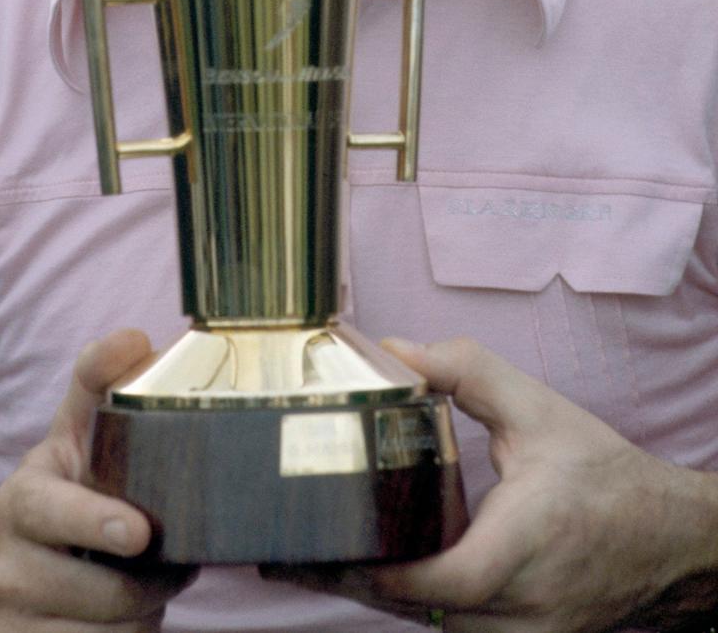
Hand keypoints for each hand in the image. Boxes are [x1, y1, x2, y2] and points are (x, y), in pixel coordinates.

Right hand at [0, 328, 196, 630]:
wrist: (16, 574)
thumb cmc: (71, 493)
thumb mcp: (79, 437)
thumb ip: (101, 382)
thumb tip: (135, 338)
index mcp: (25, 492)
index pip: (55, 501)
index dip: (95, 516)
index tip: (137, 529)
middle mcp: (6, 553)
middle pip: (95, 576)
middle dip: (139, 573)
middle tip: (163, 556)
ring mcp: (10, 610)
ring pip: (103, 625)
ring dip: (142, 611)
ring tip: (150, 586)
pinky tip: (123, 623)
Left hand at [267, 337, 717, 632]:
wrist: (667, 539)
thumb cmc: (604, 476)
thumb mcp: (538, 409)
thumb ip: (467, 371)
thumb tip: (394, 352)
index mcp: (525, 545)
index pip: (444, 580)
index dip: (384, 569)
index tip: (329, 543)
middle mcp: (522, 607)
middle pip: (419, 610)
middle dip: (353, 579)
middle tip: (290, 548)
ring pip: (432, 626)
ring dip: (378, 595)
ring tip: (315, 558)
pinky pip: (453, 630)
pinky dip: (412, 604)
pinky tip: (374, 573)